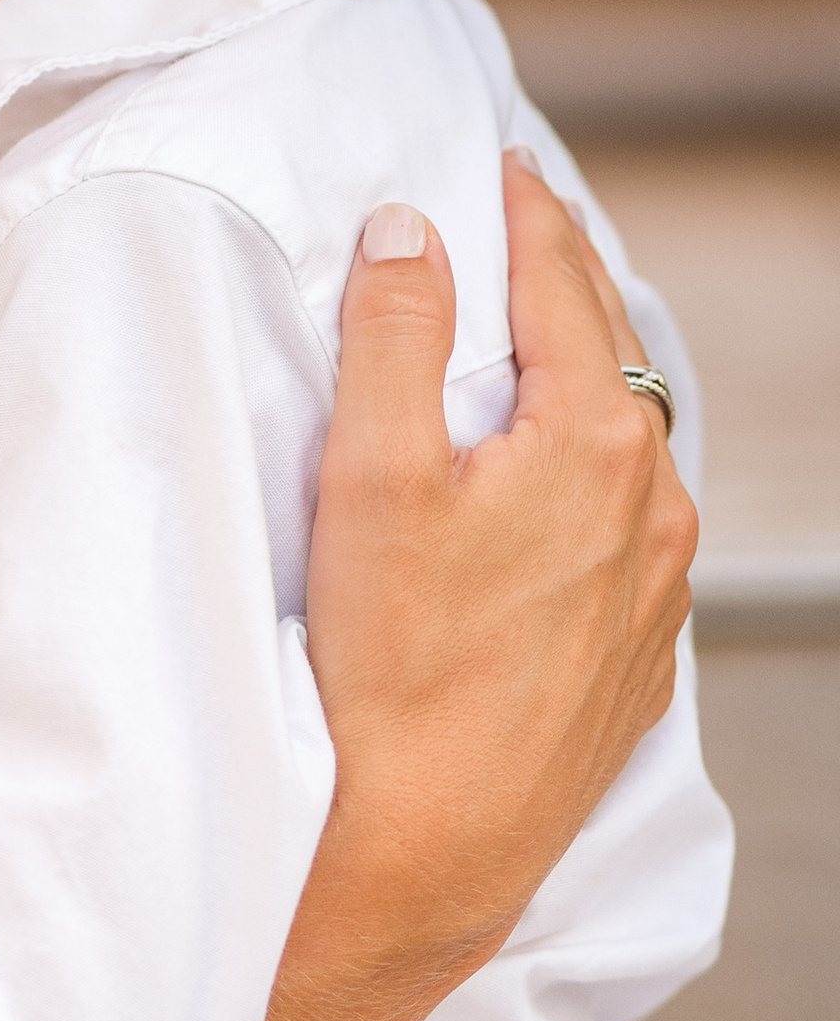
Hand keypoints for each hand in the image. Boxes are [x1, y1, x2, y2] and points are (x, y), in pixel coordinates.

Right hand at [227, 155, 695, 1020]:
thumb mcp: (367, 474)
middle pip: (612, 360)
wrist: (422, 848)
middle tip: (525, 236)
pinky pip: (629, 537)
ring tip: (537, 355)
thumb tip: (410, 231)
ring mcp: (652, 594)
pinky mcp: (634, 663)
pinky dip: (594, 485)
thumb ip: (392, 334)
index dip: (528, 218)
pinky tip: (551, 499)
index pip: (565, 289)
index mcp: (593, 445)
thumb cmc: (385, 668)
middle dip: (566, 290)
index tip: (505, 172)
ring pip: (631, 452)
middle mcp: (650, 512)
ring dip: (586, 388)